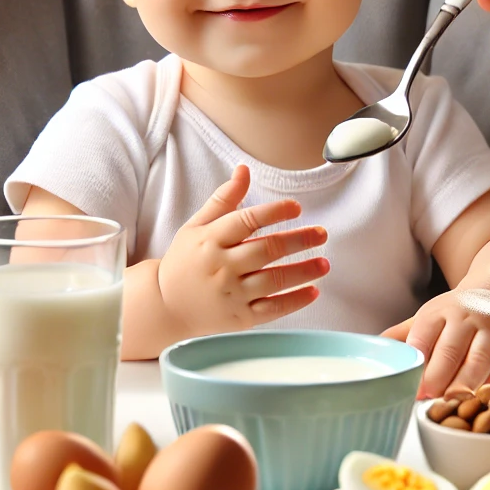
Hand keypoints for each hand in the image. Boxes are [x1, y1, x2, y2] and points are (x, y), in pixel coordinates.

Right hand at [157, 164, 328, 334]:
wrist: (165, 305)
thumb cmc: (184, 261)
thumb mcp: (196, 226)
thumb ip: (223, 200)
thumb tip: (244, 170)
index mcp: (210, 240)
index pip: (246, 221)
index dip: (274, 212)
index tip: (296, 207)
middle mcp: (221, 266)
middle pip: (266, 251)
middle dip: (298, 241)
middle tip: (321, 233)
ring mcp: (231, 294)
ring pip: (274, 280)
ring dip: (303, 271)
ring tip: (324, 263)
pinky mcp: (238, 318)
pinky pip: (271, 309)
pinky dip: (294, 301)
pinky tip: (313, 291)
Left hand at [382, 289, 489, 399]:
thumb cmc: (453, 315)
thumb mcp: (426, 318)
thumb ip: (401, 336)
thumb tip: (370, 352)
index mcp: (437, 312)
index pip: (422, 337)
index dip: (416, 364)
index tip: (409, 386)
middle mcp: (465, 317)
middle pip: (451, 350)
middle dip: (439, 377)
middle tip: (430, 399)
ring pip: (481, 358)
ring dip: (468, 383)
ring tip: (456, 403)